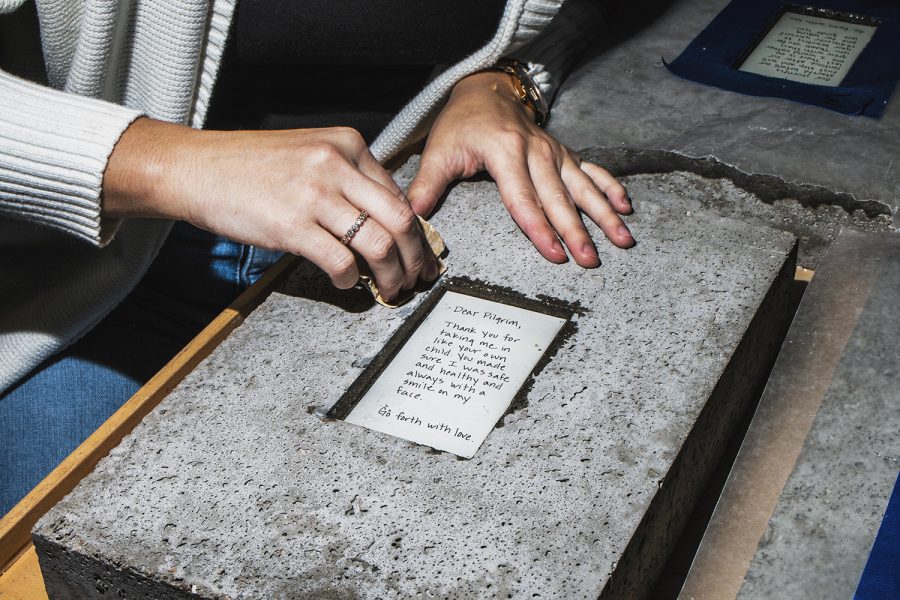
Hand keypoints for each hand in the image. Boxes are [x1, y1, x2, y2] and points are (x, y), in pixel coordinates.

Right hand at [103, 118, 438, 301]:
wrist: (196, 166)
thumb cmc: (248, 164)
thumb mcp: (308, 153)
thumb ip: (347, 177)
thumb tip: (381, 217)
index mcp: (347, 145)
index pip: (399, 194)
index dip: (414, 231)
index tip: (418, 251)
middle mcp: (336, 165)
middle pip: (401, 219)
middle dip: (416, 256)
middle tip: (417, 277)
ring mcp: (315, 194)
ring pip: (379, 243)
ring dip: (391, 275)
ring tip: (390, 288)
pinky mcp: (292, 224)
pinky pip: (341, 261)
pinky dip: (351, 280)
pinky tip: (347, 283)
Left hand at [408, 71, 633, 267]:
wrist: (486, 89)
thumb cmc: (461, 124)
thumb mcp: (439, 151)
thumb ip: (427, 186)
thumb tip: (413, 219)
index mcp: (505, 152)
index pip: (523, 199)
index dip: (539, 229)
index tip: (554, 254)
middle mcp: (536, 151)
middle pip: (558, 198)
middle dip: (576, 231)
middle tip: (590, 260)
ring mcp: (554, 151)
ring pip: (583, 187)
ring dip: (604, 214)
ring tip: (623, 240)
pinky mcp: (564, 153)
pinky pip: (592, 170)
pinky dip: (611, 187)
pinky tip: (626, 208)